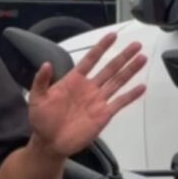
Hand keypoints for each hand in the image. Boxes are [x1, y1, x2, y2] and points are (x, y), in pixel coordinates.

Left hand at [28, 32, 146, 159]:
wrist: (49, 142)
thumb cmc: (42, 120)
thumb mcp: (37, 98)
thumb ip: (41, 80)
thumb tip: (46, 64)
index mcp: (74, 81)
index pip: (91, 59)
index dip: (102, 47)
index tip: (112, 36)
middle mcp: (89, 88)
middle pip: (109, 68)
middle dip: (123, 56)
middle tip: (135, 45)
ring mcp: (97, 100)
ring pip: (117, 81)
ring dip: (130, 70)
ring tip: (142, 59)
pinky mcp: (103, 114)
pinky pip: (120, 102)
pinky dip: (131, 95)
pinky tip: (141, 87)